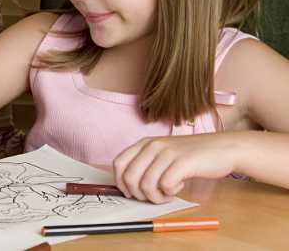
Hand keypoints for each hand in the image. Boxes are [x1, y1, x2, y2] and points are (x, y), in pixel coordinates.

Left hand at [113, 133, 239, 203]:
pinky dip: (171, 192)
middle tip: (154, 196)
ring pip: (146, 185)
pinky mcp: (183, 162)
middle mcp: (153, 145)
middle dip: (139, 194)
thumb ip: (146, 164)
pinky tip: (180, 185)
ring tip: (169, 192)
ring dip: (157, 196)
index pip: (118, 164)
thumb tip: (127, 186)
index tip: (133, 193)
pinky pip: (166, 185)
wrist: (222, 148)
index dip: (121, 183)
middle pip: (129, 177)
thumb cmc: (191, 155)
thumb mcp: (163, 154)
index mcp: (144, 143)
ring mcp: (167, 152)